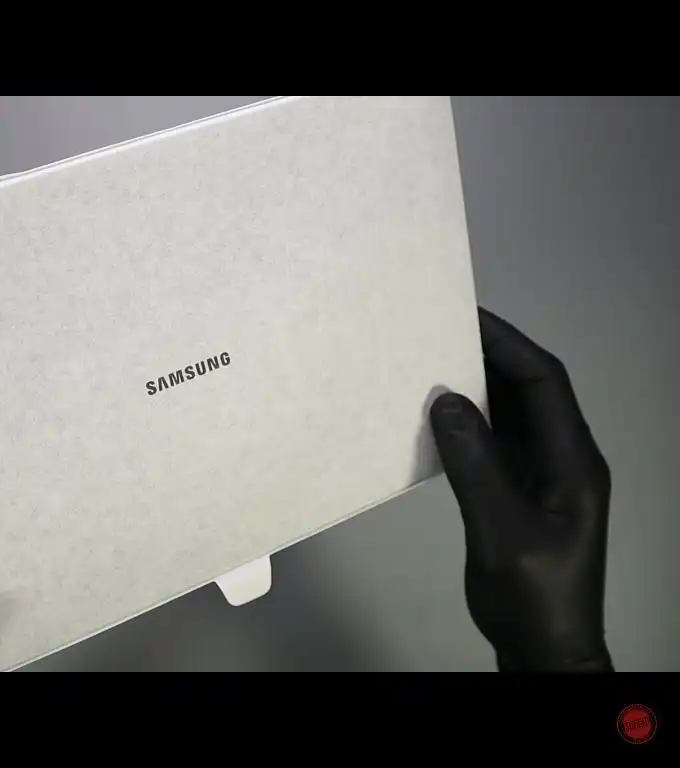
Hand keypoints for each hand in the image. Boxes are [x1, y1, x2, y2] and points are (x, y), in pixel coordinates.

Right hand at [429, 308, 612, 671]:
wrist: (545, 647)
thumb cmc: (532, 593)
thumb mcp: (501, 531)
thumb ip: (475, 465)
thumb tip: (446, 400)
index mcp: (573, 461)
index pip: (545, 383)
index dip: (509, 344)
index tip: (466, 315)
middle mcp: (564, 458)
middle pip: (532, 390)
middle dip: (491, 356)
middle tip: (440, 331)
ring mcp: (544, 475)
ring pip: (514, 414)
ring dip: (479, 387)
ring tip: (432, 362)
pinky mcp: (522, 492)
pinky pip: (498, 442)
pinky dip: (470, 422)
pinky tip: (438, 416)